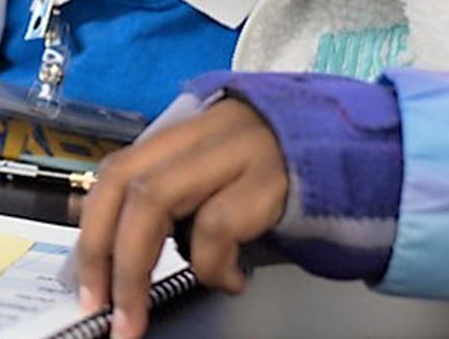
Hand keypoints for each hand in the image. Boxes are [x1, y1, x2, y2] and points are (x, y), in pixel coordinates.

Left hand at [73, 99, 285, 338]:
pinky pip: (216, 227)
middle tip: (103, 308)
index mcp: (187, 133)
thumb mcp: (224, 178)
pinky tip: (232, 282)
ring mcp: (236, 151)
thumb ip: (180, 200)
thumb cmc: (288, 178)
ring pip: (157, 201)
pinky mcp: (269, 179)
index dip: (91, 229)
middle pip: (127, 184)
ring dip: (136, 270)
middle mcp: (205, 134)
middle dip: (103, 252)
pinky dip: (211, 267)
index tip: (83, 283)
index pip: (116, 171)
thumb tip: (121, 260)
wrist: (365, 156)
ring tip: (139, 315)